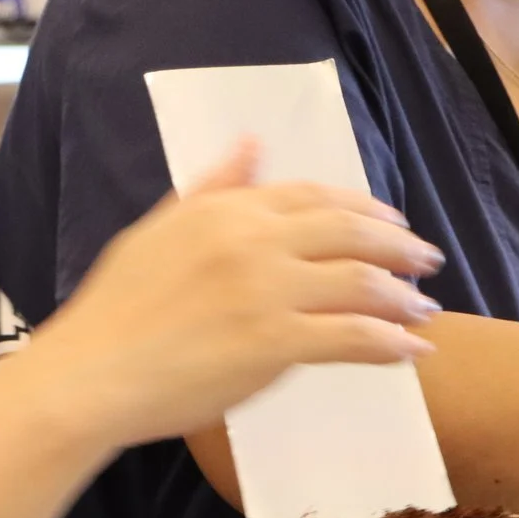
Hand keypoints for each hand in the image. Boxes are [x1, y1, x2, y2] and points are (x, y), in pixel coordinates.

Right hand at [17, 144, 443, 451]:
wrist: (90, 374)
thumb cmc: (116, 311)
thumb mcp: (158, 230)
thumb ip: (212, 188)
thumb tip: (252, 143)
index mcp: (227, 210)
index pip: (313, 196)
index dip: (363, 208)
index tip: (391, 223)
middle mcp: (254, 241)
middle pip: (351, 232)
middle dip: (400, 246)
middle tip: (427, 261)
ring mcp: (268, 291)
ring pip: (362, 283)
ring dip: (404, 297)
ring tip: (424, 310)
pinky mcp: (276, 344)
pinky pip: (353, 337)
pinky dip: (391, 343)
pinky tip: (411, 351)